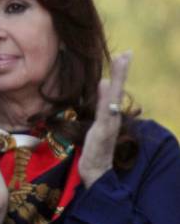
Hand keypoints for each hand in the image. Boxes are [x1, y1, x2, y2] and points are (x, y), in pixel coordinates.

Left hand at [79, 52, 131, 187]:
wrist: (96, 170)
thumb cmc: (97, 147)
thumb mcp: (98, 121)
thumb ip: (102, 102)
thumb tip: (103, 82)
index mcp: (111, 113)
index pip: (116, 89)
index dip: (120, 72)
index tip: (125, 53)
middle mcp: (113, 116)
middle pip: (118, 90)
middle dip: (122, 71)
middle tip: (126, 53)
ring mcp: (109, 123)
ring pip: (114, 98)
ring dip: (118, 79)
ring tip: (121, 61)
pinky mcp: (103, 131)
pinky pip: (105, 111)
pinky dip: (106, 98)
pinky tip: (106, 84)